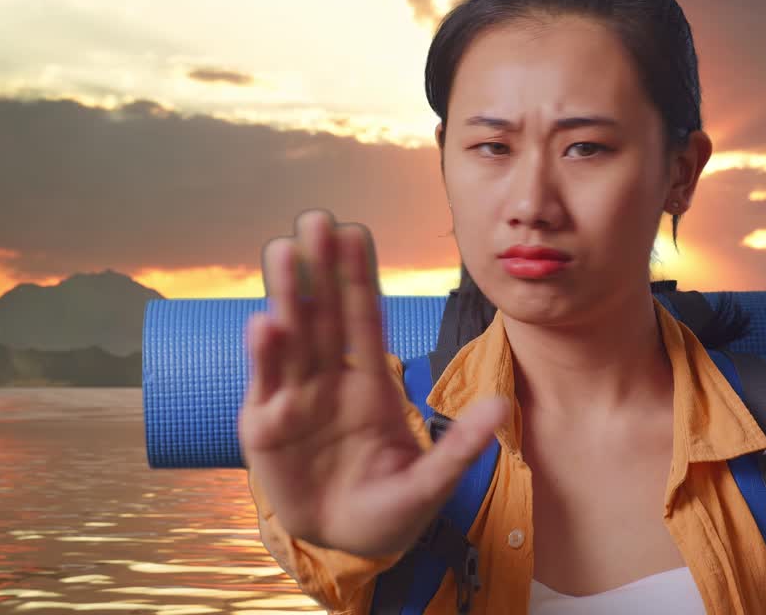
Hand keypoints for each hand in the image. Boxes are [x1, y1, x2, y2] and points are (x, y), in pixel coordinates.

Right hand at [238, 209, 508, 555]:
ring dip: (286, 296)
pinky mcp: (265, 429)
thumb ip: (461, 446)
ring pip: (291, 340)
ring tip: (283, 251)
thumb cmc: (391, 509)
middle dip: (320, 270)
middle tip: (316, 219)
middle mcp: (330, 383)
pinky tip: (263, 322)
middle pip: (324, 316)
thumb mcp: (432, 482)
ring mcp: (295, 402)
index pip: (365, 320)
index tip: (355, 232)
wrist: (347, 546)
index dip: (359, 277)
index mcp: (371, 386)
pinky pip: (267, 386)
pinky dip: (264, 356)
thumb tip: (502, 406)